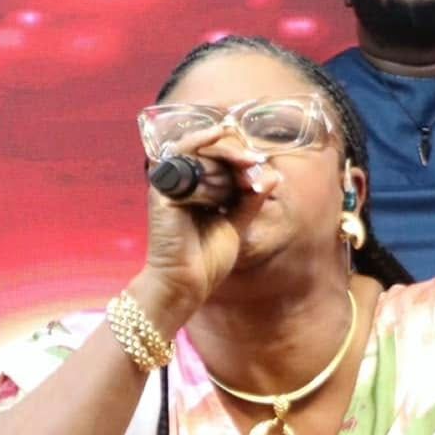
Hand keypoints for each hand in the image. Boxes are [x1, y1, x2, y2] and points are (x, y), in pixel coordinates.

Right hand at [140, 127, 275, 319]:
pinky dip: (206, 170)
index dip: (238, 156)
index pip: (217, 157)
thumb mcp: (237, 223)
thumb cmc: (207, 258)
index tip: (259, 163)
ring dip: (225, 162)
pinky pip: (184, 167)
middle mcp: (180, 182)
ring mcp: (169, 186)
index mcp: (197, 187)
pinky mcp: (161, 193)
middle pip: (207, 149)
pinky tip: (220, 188)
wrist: (187, 284)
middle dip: (235, 154)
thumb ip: (251, 199)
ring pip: (198, 154)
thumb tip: (273, 174)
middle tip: (254, 162)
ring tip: (244, 178)